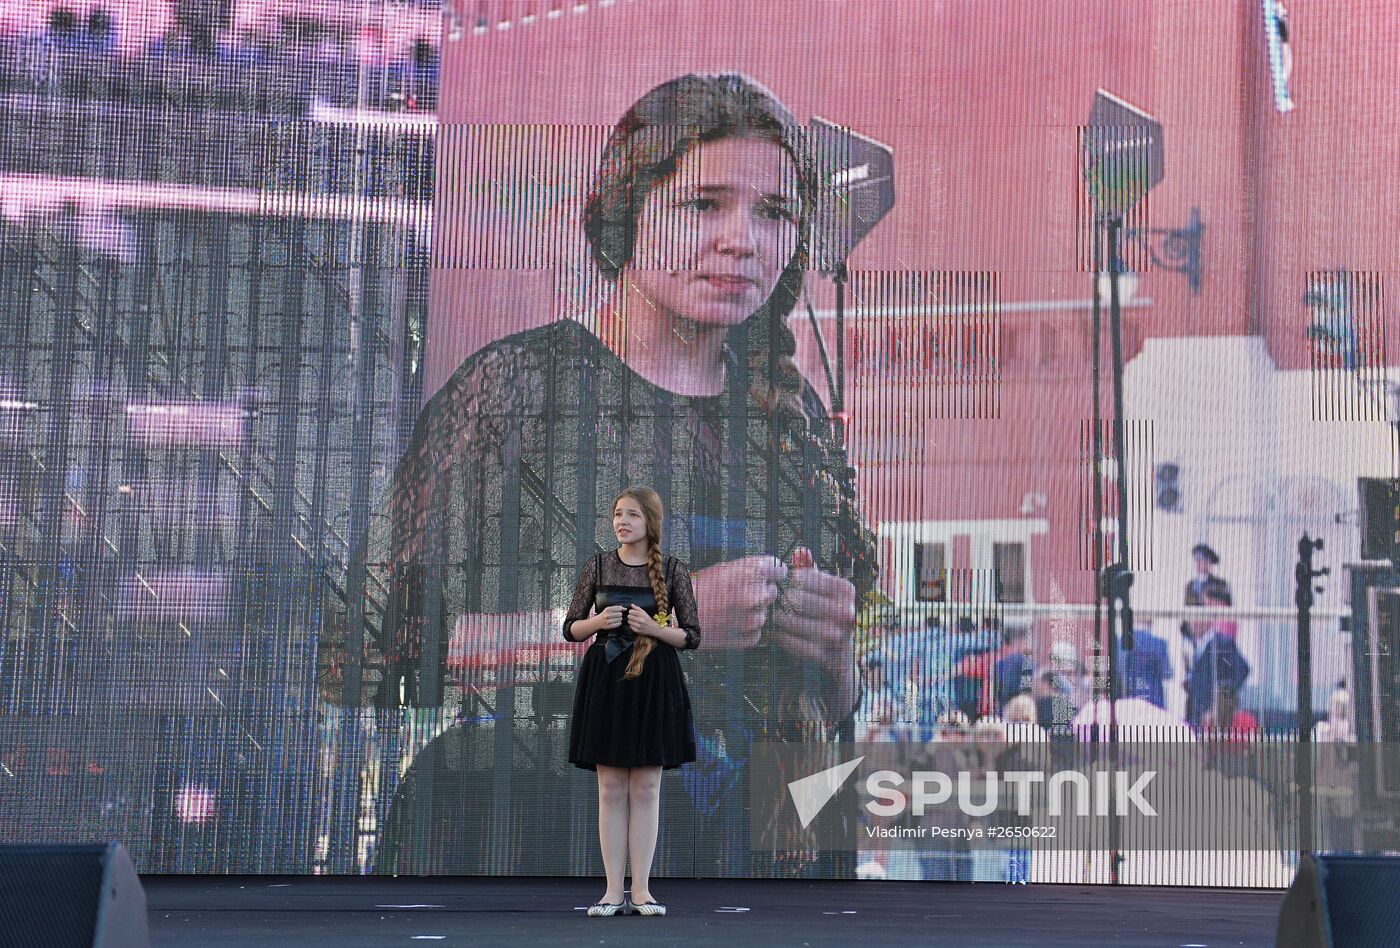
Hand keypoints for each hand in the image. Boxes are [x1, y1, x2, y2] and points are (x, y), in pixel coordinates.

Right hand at [594, 605, 626, 631]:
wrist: (598, 622)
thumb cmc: (605, 614)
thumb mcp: (609, 609)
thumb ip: (617, 608)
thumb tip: (625, 609)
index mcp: (608, 609)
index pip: (619, 608)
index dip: (621, 610)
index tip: (619, 611)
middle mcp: (608, 615)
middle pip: (620, 614)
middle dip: (620, 614)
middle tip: (617, 615)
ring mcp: (609, 621)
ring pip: (620, 619)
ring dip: (620, 619)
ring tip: (616, 619)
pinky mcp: (610, 626)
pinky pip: (619, 624)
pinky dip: (619, 623)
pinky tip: (616, 622)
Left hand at [627, 603, 661, 637]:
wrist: (653, 628)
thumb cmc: (648, 619)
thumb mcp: (644, 612)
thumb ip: (637, 608)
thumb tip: (631, 604)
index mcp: (642, 615)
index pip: (631, 611)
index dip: (630, 611)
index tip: (631, 612)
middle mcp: (640, 620)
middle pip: (629, 616)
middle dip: (630, 616)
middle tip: (632, 616)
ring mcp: (638, 626)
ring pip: (629, 621)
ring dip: (630, 621)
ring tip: (633, 621)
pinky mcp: (637, 630)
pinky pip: (630, 626)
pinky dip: (631, 625)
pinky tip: (634, 624)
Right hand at [691, 556, 788, 649]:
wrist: (675, 617)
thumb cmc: (697, 590)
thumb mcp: (723, 570)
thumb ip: (750, 570)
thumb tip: (775, 571)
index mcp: (751, 573)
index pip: (778, 569)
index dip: (774, 573)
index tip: (770, 577)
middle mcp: (755, 595)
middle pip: (772, 593)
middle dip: (759, 593)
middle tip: (738, 596)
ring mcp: (752, 619)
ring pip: (763, 615)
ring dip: (751, 613)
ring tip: (728, 611)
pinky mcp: (747, 639)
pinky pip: (755, 633)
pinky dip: (744, 630)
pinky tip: (727, 624)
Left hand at [771, 563, 857, 715]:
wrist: (841, 652)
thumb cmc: (826, 611)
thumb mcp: (822, 590)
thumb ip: (811, 571)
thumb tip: (801, 551)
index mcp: (845, 589)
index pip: (806, 577)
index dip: (789, 581)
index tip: (783, 584)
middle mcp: (847, 611)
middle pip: (800, 600)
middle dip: (784, 602)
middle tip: (774, 603)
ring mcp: (840, 636)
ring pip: (800, 624)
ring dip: (783, 621)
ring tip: (774, 617)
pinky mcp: (831, 656)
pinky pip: (802, 647)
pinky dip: (786, 640)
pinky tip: (776, 635)